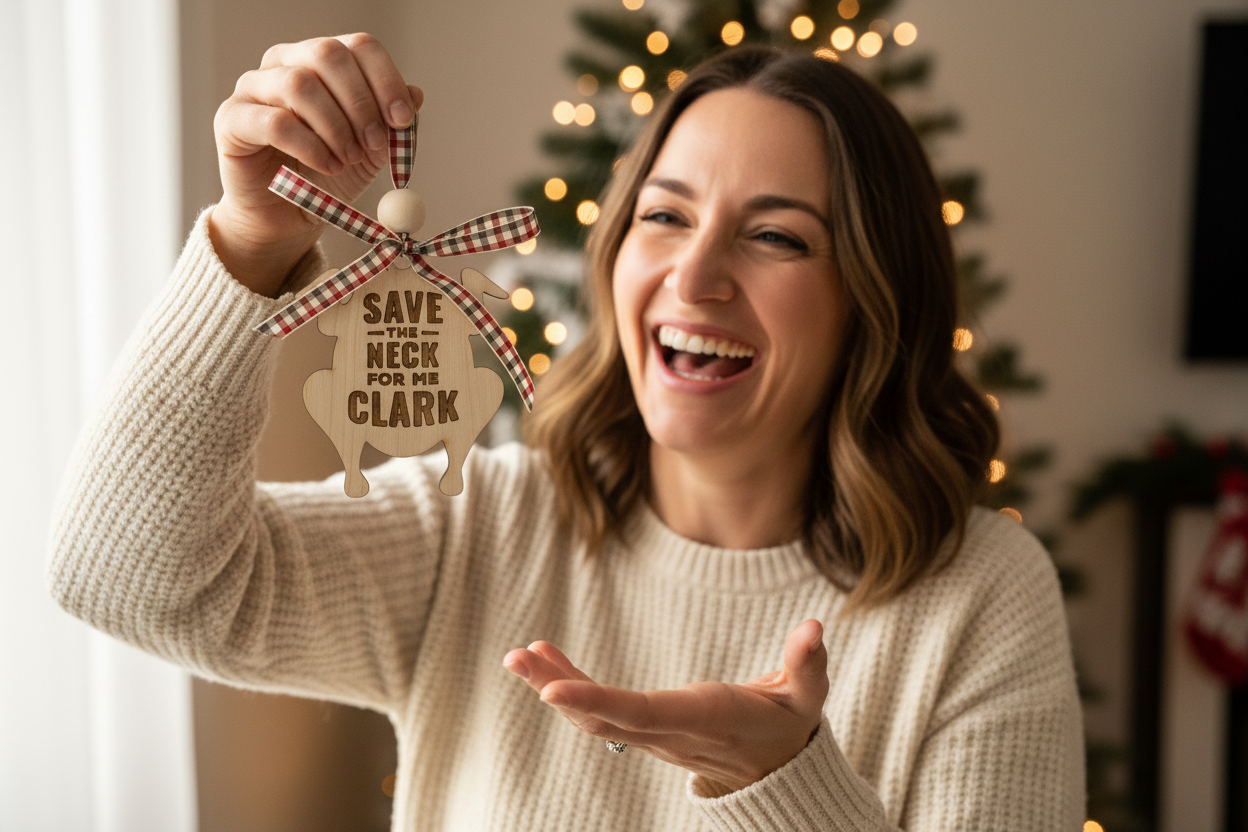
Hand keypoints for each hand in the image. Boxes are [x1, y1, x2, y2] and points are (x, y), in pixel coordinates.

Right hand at [209, 33, 422, 296]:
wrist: (287, 217)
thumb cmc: (327, 175)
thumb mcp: (371, 150)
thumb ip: (391, 123)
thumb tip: (416, 94)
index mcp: (322, 61)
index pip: (358, 46)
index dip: (386, 79)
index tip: (402, 119)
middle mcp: (285, 63)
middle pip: (327, 54)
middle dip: (360, 102)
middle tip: (374, 143)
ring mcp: (253, 87)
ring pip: (299, 84)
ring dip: (335, 126)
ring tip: (347, 160)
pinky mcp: (232, 119)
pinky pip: (274, 121)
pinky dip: (310, 146)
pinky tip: (327, 167)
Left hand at [503, 619, 828, 793]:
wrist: (777, 771)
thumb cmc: (789, 726)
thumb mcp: (807, 697)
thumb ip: (808, 664)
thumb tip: (813, 628)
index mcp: (702, 718)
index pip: (640, 713)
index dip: (594, 701)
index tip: (550, 692)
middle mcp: (669, 733)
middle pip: (603, 717)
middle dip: (556, 689)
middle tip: (516, 659)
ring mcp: (653, 736)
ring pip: (594, 717)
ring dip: (554, 685)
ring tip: (521, 655)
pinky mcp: (646, 730)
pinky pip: (600, 713)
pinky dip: (569, 688)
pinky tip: (546, 660)